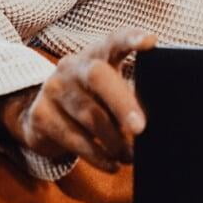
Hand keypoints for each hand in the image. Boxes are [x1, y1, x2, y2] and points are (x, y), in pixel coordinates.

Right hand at [12, 29, 156, 172]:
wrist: (41, 118)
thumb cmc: (90, 103)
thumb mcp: (107, 92)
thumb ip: (129, 94)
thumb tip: (162, 118)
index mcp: (96, 56)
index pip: (114, 41)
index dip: (131, 38)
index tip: (151, 41)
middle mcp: (72, 67)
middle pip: (99, 77)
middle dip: (122, 103)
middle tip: (140, 128)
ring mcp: (53, 89)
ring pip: (90, 115)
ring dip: (114, 141)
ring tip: (129, 156)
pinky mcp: (40, 115)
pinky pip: (75, 139)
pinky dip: (98, 156)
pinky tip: (111, 164)